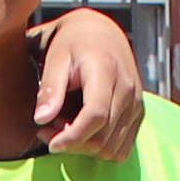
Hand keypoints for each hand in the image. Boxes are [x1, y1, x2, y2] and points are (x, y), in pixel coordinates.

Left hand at [31, 7, 146, 157]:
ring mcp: (136, 103)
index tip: (50, 142)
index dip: (72, 137)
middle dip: (72, 144)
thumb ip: (50, 88)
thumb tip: (41, 119)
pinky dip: (100, 149)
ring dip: (85, 148)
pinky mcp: (138, 113)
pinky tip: (82, 132)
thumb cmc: (72, 44)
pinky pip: (122, 148)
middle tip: (46, 132)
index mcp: (107, 71)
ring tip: (63, 129)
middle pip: (103, 137)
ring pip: (112, 148)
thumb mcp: (55, 59)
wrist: (99, 32)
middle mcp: (128, 89)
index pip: (96, 115)